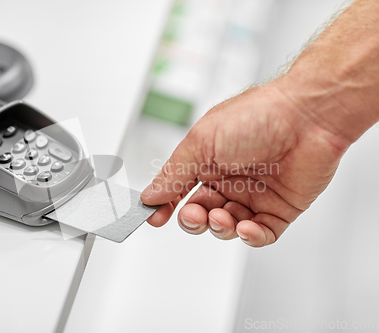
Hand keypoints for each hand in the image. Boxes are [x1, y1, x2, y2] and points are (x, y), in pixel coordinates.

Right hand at [140, 79, 349, 246]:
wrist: (308, 116)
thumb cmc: (256, 116)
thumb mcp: (201, 142)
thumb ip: (174, 173)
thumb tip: (150, 194)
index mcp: (207, 160)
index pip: (178, 190)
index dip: (165, 205)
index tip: (154, 217)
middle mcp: (229, 178)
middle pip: (201, 213)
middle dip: (193, 220)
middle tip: (194, 216)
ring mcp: (254, 194)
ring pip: (227, 227)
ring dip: (219, 228)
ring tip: (222, 217)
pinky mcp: (280, 208)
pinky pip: (261, 233)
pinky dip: (250, 237)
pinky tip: (245, 228)